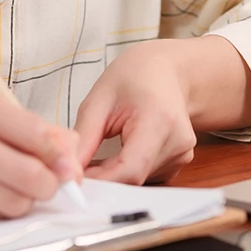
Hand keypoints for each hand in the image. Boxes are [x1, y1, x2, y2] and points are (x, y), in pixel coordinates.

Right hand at [0, 89, 80, 220]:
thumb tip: (71, 149)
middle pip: (27, 174)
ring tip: (14, 190)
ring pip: (11, 202)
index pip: (33, 133)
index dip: (60, 156)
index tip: (70, 167)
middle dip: (48, 185)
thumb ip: (26, 128)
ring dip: (23, 201)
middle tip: (49, 185)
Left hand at [74, 41, 202, 184]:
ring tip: (99, 152)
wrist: (166, 69)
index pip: (130, 170)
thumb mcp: (99, 101)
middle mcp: (177, 142)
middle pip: (133, 178)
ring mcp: (182, 154)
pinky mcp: (180, 161)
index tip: (73, 178)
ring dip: (113, 175)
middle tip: (78, 164)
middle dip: (102, 177)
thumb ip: (83, 139)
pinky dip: (126, 171)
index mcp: (159, 121)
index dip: (100, 181)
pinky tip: (118, 152)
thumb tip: (68, 172)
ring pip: (138, 181)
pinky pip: (146, 176)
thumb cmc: (134, 76)